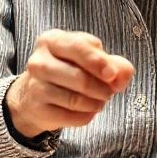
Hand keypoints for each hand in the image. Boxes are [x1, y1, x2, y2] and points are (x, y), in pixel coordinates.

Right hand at [5, 30, 133, 138]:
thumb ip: (113, 63)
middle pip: (78, 77)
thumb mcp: (90, 58)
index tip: (112, 74)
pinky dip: (86, 116)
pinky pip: (70, 117)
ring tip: (100, 101)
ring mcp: (35, 86)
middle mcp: (39, 61)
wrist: (36, 94)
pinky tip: (87, 111)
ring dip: (96, 104)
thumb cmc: (69, 69)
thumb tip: (121, 76)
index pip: (77, 47)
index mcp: (52, 40)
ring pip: (75, 100)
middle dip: (101, 88)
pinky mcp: (37, 109)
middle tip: (110, 92)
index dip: (98, 62)